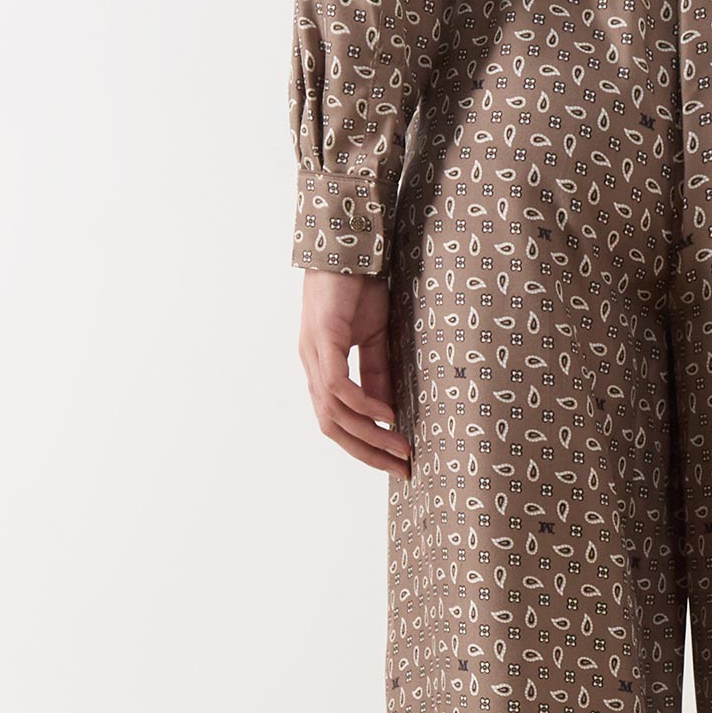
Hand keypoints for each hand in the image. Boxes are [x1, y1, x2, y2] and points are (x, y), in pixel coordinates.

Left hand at [299, 270, 409, 476]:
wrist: (350, 244)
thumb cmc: (359, 287)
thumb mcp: (375, 339)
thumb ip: (378, 375)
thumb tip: (389, 414)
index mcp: (322, 367)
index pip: (337, 421)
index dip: (364, 447)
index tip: (395, 465)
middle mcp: (311, 364)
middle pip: (332, 426)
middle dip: (366, 452)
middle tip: (400, 468)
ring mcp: (313, 352)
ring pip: (334, 411)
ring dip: (368, 435)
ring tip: (400, 447)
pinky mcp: (322, 337)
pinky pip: (337, 384)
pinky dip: (361, 405)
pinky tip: (386, 416)